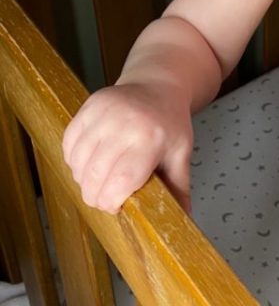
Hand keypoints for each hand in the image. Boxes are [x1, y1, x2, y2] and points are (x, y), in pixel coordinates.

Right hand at [62, 83, 193, 213]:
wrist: (158, 85)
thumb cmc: (169, 122)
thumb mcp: (181, 154)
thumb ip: (179, 189)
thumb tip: (182, 220)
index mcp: (150, 138)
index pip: (121, 180)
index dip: (112, 201)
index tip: (117, 206)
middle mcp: (124, 123)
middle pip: (95, 175)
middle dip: (95, 196)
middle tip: (106, 198)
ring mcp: (104, 112)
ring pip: (78, 162)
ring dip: (84, 179)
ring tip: (99, 179)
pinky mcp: (89, 106)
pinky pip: (69, 144)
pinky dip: (75, 160)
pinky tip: (90, 162)